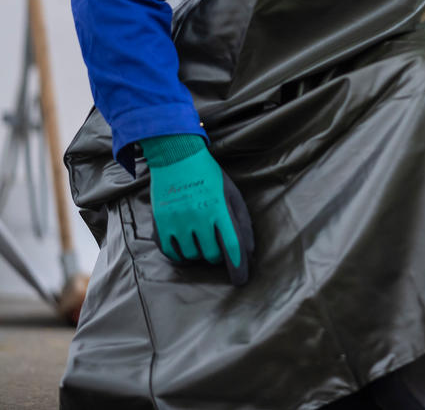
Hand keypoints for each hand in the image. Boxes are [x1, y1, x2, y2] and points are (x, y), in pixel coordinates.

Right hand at [140, 134, 254, 285]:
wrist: (177, 158)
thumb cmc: (210, 177)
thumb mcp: (232, 194)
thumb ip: (241, 222)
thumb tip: (248, 252)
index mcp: (219, 208)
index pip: (232, 245)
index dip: (238, 267)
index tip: (241, 281)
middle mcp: (197, 217)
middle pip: (212, 255)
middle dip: (218, 254)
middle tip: (216, 240)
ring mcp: (176, 221)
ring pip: (191, 256)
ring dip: (199, 253)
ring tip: (201, 236)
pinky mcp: (160, 224)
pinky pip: (171, 253)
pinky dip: (180, 254)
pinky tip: (186, 243)